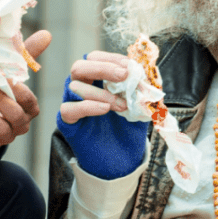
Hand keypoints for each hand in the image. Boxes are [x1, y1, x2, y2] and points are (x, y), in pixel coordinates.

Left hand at [0, 30, 50, 152]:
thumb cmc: (0, 89)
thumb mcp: (11, 71)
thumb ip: (26, 54)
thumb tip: (46, 33)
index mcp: (28, 106)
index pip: (30, 102)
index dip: (20, 92)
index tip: (8, 79)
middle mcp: (20, 123)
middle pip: (15, 116)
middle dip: (0, 100)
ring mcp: (5, 135)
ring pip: (1, 130)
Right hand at [56, 52, 148, 179]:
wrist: (120, 160)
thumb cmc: (127, 128)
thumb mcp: (140, 105)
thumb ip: (142, 89)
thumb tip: (149, 73)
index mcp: (95, 79)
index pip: (95, 58)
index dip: (112, 59)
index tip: (130, 66)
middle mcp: (80, 88)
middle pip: (80, 67)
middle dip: (103, 68)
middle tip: (123, 76)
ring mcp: (72, 104)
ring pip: (74, 86)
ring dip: (102, 93)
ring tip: (122, 105)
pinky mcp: (68, 122)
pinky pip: (69, 109)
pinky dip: (88, 106)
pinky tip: (105, 109)